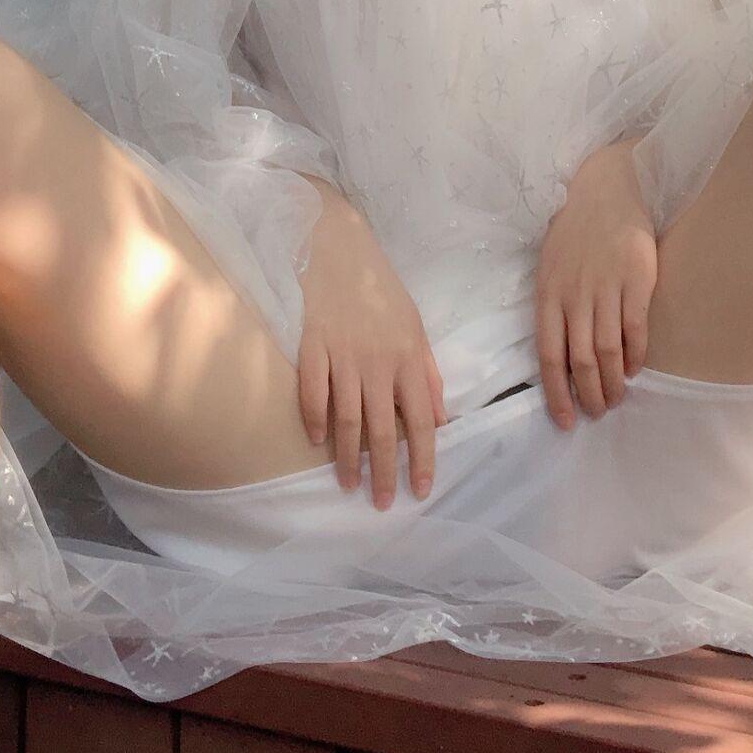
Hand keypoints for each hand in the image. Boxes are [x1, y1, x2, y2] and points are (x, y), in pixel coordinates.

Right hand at [297, 195, 448, 508]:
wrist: (339, 248)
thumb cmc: (381, 290)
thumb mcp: (415, 328)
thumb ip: (428, 375)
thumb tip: (439, 419)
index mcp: (409, 359)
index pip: (420, 421)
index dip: (422, 459)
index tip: (421, 491)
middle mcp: (378, 364)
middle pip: (381, 430)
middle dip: (384, 471)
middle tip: (382, 504)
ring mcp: (343, 357)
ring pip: (346, 420)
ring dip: (347, 458)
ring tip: (349, 485)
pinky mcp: (312, 347)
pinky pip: (313, 393)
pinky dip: (314, 420)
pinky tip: (316, 441)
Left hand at [534, 141, 658, 429]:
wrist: (606, 188)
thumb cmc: (575, 231)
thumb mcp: (550, 267)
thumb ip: (554, 308)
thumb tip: (560, 354)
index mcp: (548, 295)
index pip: (548, 357)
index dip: (556, 394)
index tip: (564, 421)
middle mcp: (574, 296)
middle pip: (580, 361)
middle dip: (588, 395)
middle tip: (598, 414)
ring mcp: (605, 288)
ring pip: (607, 351)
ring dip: (612, 383)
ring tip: (616, 399)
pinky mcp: (635, 280)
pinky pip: (635, 329)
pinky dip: (635, 355)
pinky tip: (634, 369)